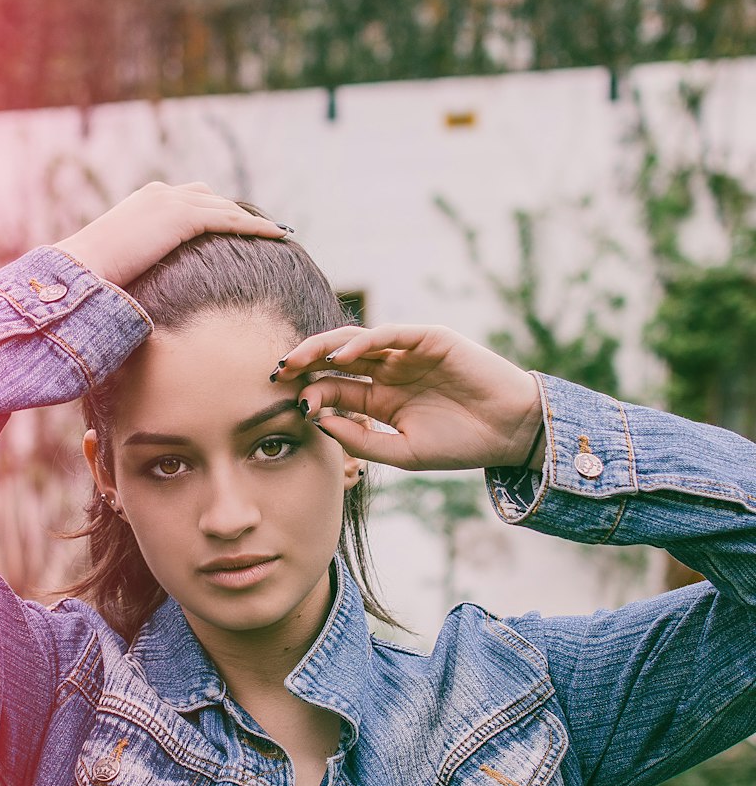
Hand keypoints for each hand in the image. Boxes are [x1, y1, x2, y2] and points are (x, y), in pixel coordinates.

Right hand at [53, 181, 289, 288]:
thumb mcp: (122, 263)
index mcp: (145, 201)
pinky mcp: (182, 217)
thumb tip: (146, 285)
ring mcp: (171, 201)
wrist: (82, 269)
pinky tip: (277, 235)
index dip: (215, 211)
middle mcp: (161, 193)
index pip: (190, 199)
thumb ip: (140, 262)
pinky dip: (255, 226)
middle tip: (263, 228)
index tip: (235, 224)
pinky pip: (229, 219)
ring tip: (278, 232)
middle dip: (237, 212)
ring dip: (253, 220)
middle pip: (212, 197)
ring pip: (225, 207)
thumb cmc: (93, 277)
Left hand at [275, 324, 544, 471]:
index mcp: (380, 398)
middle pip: (336, 360)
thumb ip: (361, 439)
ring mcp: (407, 352)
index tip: (290, 405)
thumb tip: (317, 422)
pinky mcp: (428, 338)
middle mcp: (389, 370)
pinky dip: (363, 341)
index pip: (334, 389)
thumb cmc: (459, 445)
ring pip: (355, 341)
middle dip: (305, 364)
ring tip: (298, 360)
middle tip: (277, 373)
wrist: (508, 433)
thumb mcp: (402, 451)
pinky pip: (389, 334)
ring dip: (324, 348)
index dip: (309, 393)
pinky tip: (342, 356)